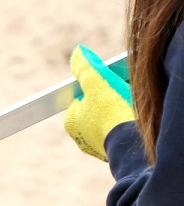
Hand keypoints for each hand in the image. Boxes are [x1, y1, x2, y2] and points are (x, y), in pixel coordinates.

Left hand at [64, 45, 135, 160]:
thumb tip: (78, 53)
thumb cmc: (112, 110)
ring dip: (120, 110)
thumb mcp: (96, 81)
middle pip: (97, 108)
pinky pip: (121, 131)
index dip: (99, 86)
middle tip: (123, 91)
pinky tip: (134, 118)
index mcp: (71, 122)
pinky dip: (127, 123)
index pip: (83, 97)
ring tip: (130, 105)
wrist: (133, 140)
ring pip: (110, 120)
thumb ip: (85, 67)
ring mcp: (98, 146)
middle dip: (109, 98)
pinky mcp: (116, 152)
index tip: (110, 83)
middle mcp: (81, 137)